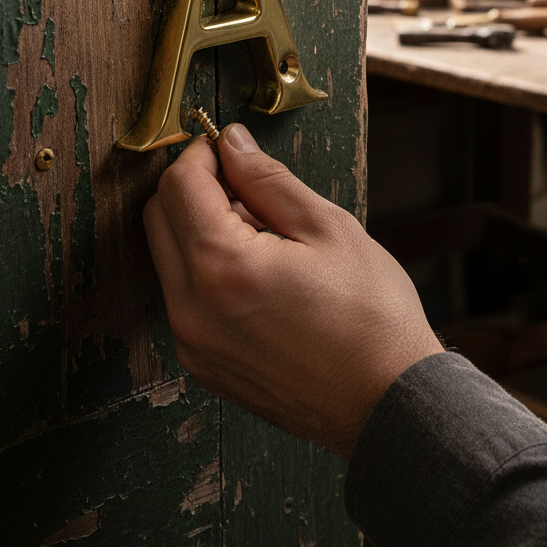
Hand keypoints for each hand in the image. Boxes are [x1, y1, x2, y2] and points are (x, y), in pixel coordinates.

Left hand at [143, 125, 442, 458]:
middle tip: (246, 185)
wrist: (388, 403)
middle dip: (194, 187)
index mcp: (221, 268)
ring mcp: (193, 344)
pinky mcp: (203, 366)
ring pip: (168, 259)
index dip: (202, 153)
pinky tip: (259, 272)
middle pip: (159, 219)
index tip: (229, 146)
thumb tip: (233, 144)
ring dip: (198, 229)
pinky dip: (206, 271)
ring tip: (263, 233)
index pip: (179, 185)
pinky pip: (184, 299)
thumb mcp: (328, 227)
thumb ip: (268, 180)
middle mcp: (191, 310)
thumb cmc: (371, 316)